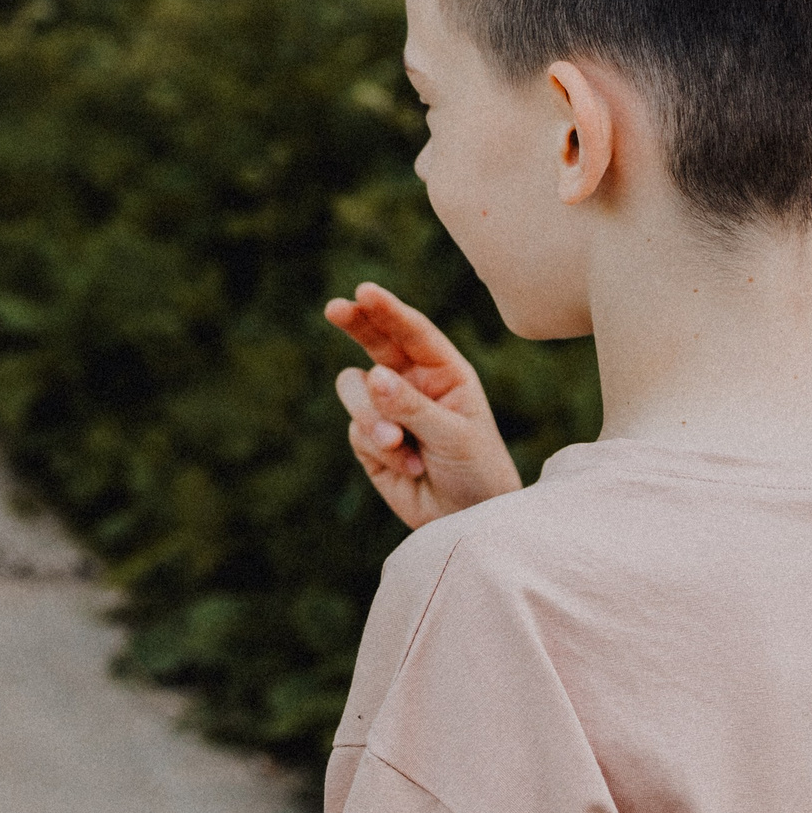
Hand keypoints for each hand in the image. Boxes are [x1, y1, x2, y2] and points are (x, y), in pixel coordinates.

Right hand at [324, 282, 521, 528]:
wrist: (465, 520)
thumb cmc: (476, 471)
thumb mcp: (454, 434)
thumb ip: (413, 405)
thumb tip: (372, 375)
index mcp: (444, 372)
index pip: (413, 333)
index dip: (388, 310)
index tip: (364, 292)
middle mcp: (412, 384)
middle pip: (374, 343)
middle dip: (355, 324)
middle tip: (335, 308)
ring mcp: (386, 411)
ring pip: (355, 390)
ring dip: (372, 416)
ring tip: (402, 446)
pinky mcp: (369, 441)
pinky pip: (355, 429)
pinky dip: (378, 449)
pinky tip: (408, 468)